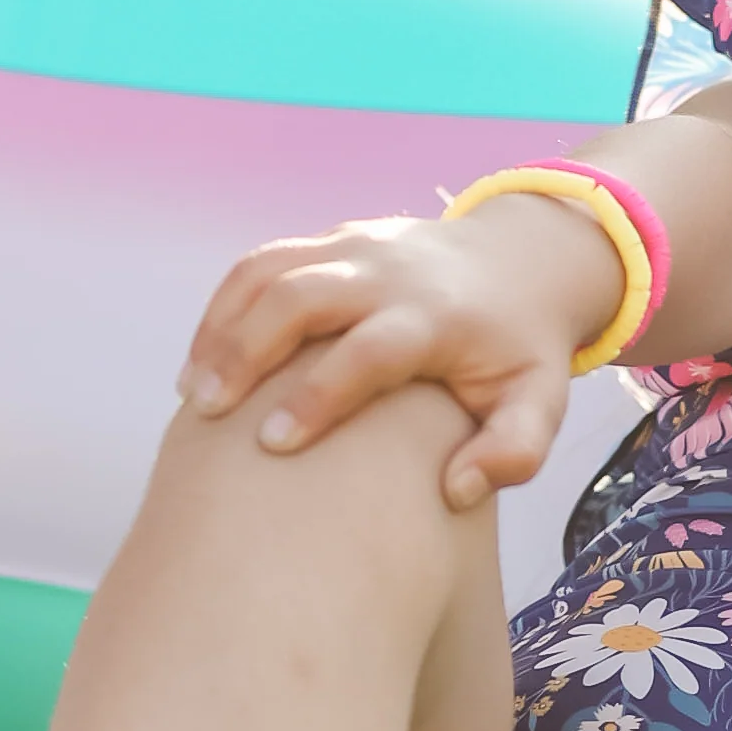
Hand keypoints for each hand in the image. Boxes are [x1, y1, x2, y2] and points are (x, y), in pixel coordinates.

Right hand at [177, 202, 616, 508]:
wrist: (523, 261)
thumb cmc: (521, 351)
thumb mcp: (539, 402)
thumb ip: (514, 452)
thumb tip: (456, 491)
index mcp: (438, 316)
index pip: (369, 350)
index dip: (319, 395)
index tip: (274, 444)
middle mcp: (390, 272)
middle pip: (302, 295)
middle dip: (247, 350)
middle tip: (207, 412)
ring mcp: (356, 246)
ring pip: (269, 270)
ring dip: (222, 327)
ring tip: (192, 393)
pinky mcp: (331, 239)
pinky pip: (262, 262)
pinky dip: (224, 307)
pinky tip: (203, 361)